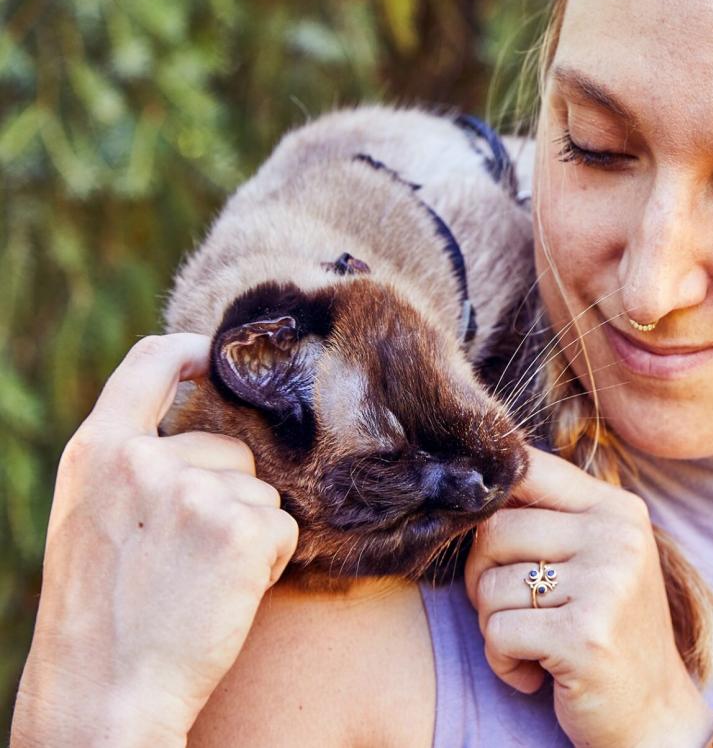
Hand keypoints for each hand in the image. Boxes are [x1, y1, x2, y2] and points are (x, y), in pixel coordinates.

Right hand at [11, 334, 299, 745]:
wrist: (104, 695)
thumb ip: (133, 469)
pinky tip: (225, 597)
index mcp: (98, 452)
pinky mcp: (240, 527)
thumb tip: (197, 433)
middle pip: (230, 451)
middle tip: (185, 563)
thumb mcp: (92, 521)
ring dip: (247, 534)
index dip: (189, 354)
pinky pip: (283, 529)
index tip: (213, 357)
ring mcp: (194, 490)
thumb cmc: (102, 619)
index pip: (148, 365)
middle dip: (228, 498)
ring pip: (261, 494)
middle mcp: (145, 459)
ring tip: (198, 584)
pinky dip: (269, 563)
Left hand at [465, 447, 712, 747]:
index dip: (488, 502)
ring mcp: (606, 586)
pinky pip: (498, 633)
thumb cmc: (608, 632)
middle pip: (494, 530)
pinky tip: (536, 673)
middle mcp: (617, 538)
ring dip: (495, 627)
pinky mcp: (584, 637)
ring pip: (490, 586)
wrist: (654, 715)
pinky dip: (503, 661)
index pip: (529, 469)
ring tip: (536, 644)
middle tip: (512, 609)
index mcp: (618, 510)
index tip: (493, 545)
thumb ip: (550, 517)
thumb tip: (473, 486)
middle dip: (482, 578)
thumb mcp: (596, 559)